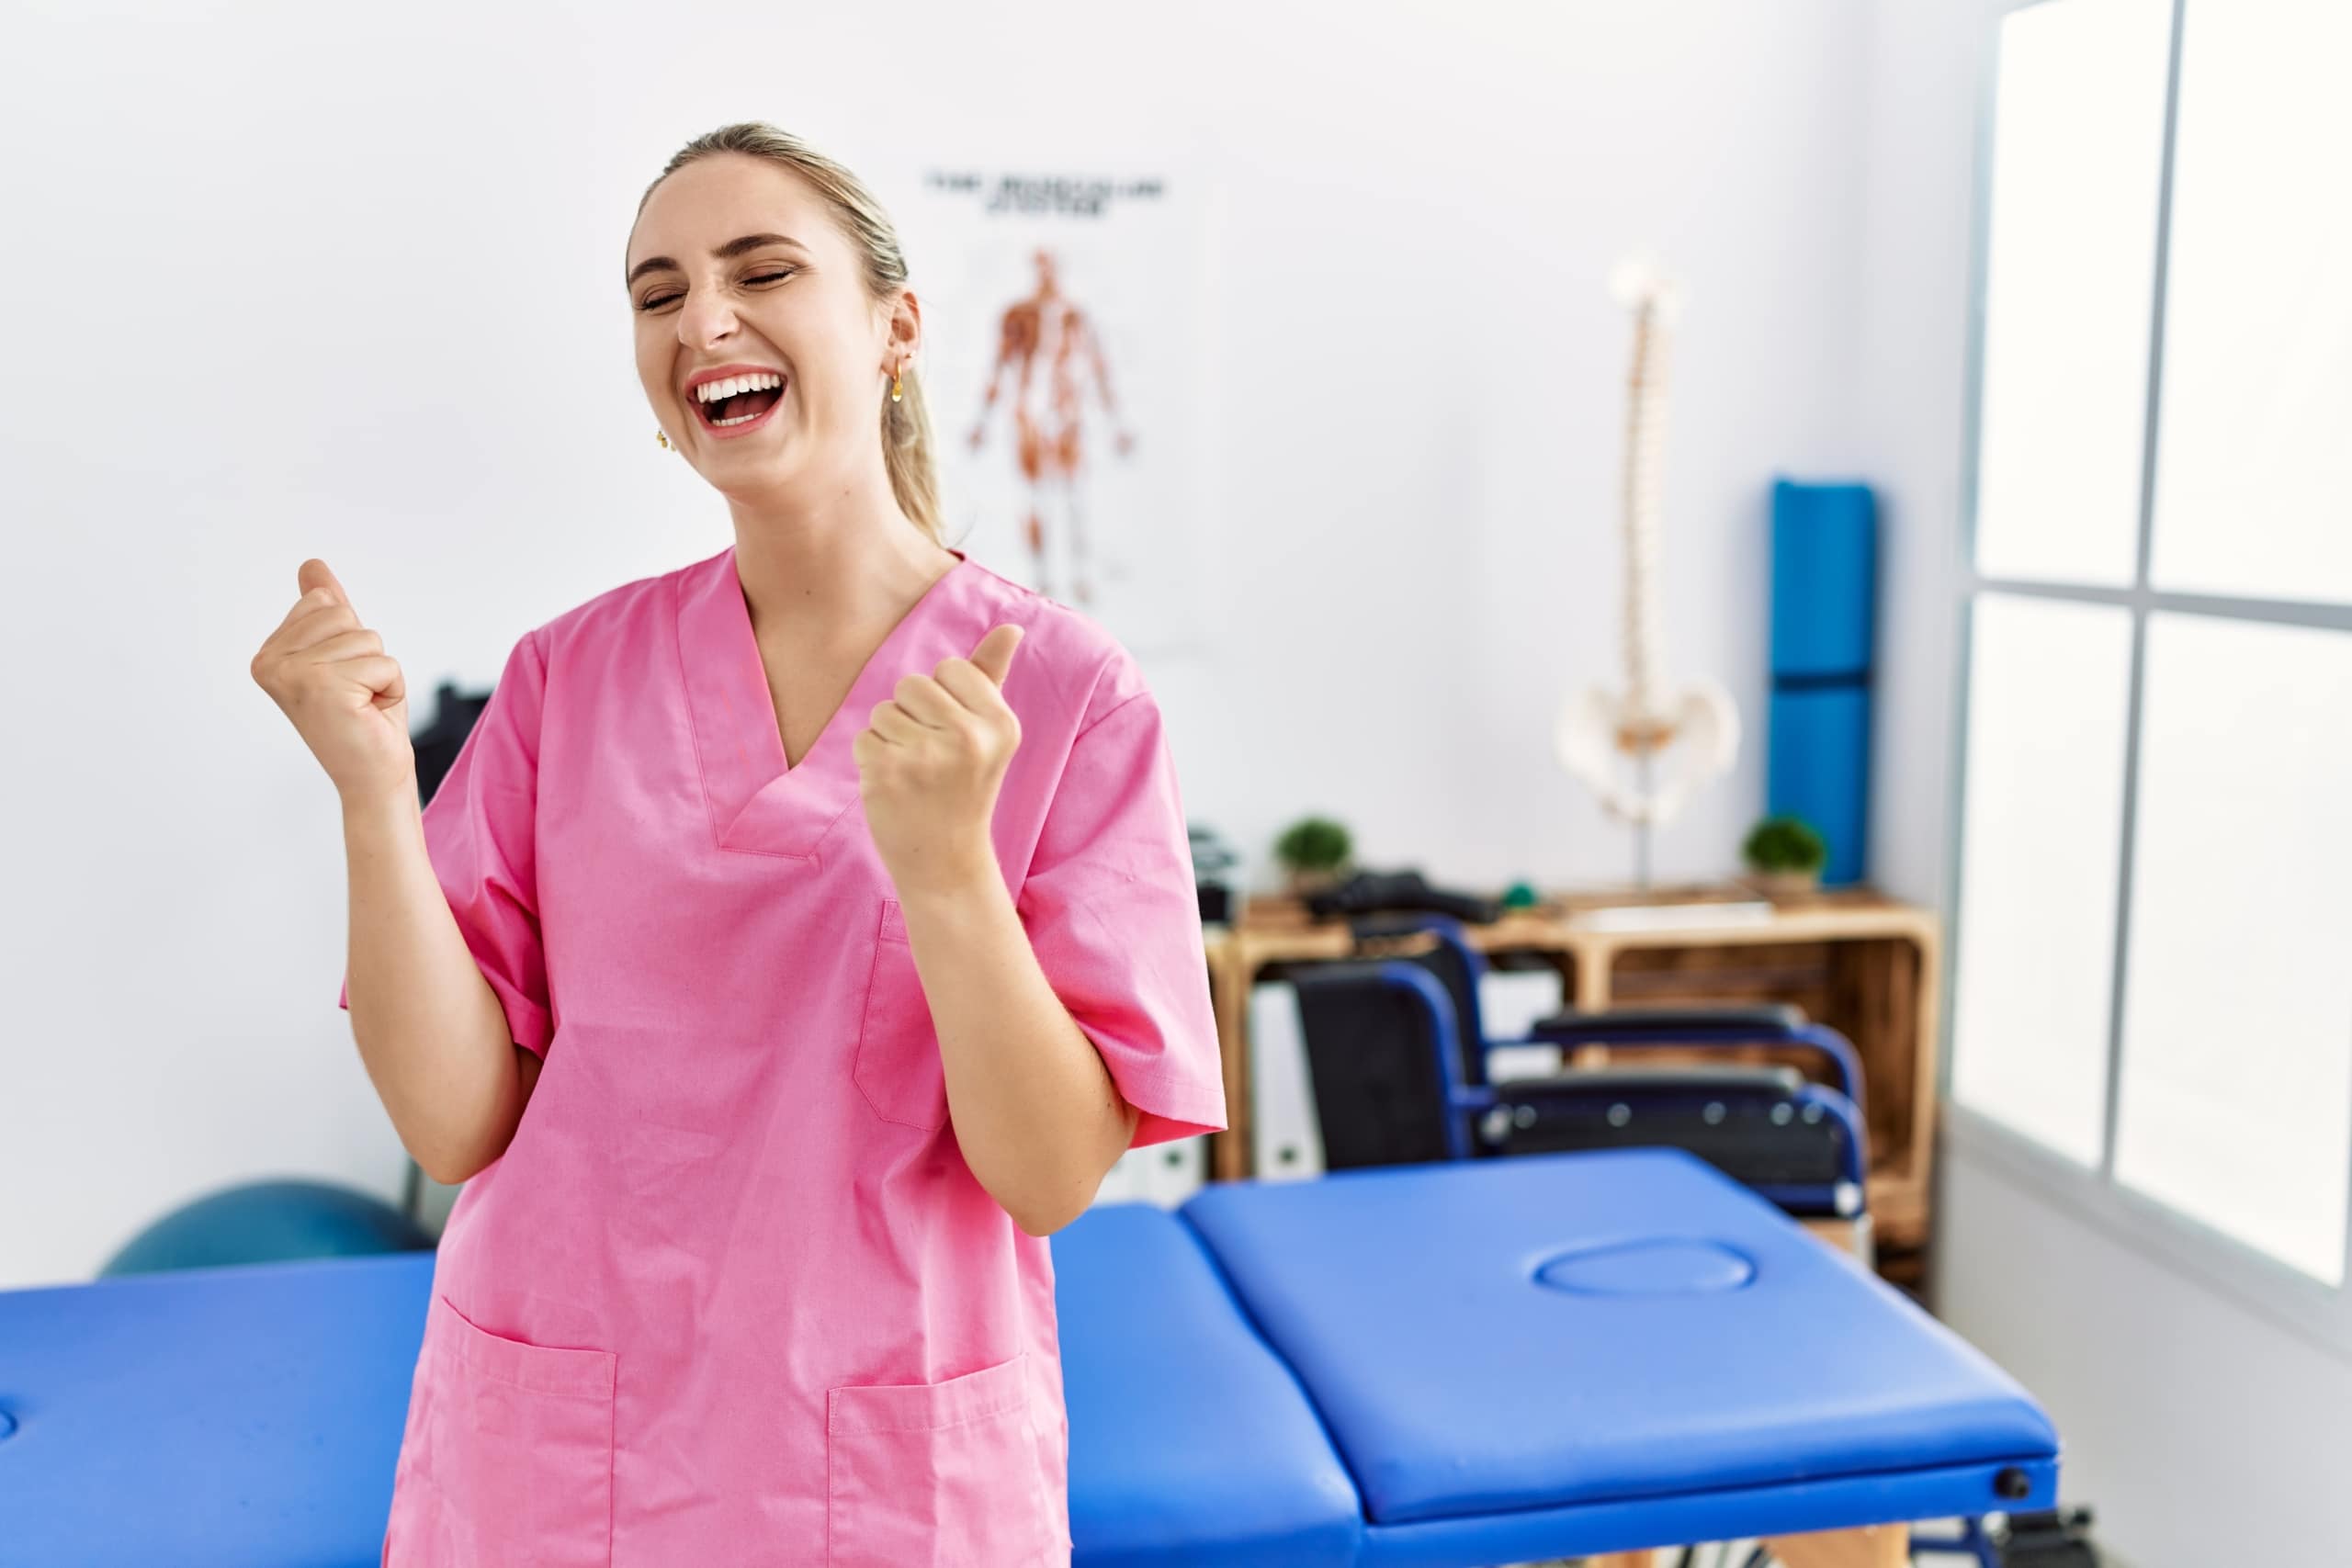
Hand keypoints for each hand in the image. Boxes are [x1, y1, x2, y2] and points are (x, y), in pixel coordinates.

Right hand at [250, 559, 415, 803]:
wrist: (372, 775)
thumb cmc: (361, 717)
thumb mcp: (344, 653)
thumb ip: (325, 611)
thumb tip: (312, 565)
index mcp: (268, 652)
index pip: (324, 604)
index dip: (349, 640)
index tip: (340, 679)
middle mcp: (270, 663)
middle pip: (345, 617)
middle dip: (366, 654)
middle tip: (354, 695)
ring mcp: (293, 675)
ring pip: (367, 638)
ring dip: (379, 673)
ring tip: (361, 705)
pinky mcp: (325, 688)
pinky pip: (384, 663)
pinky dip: (390, 688)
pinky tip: (369, 714)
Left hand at [853, 624, 1024, 896]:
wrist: (947, 862)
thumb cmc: (966, 788)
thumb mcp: (990, 734)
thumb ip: (992, 677)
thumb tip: (1012, 627)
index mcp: (1000, 723)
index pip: (950, 669)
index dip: (944, 699)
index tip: (956, 739)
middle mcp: (969, 738)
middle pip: (912, 684)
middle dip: (912, 716)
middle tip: (932, 759)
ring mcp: (926, 757)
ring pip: (884, 711)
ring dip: (891, 739)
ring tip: (915, 775)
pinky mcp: (887, 773)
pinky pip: (864, 738)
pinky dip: (872, 760)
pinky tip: (896, 787)